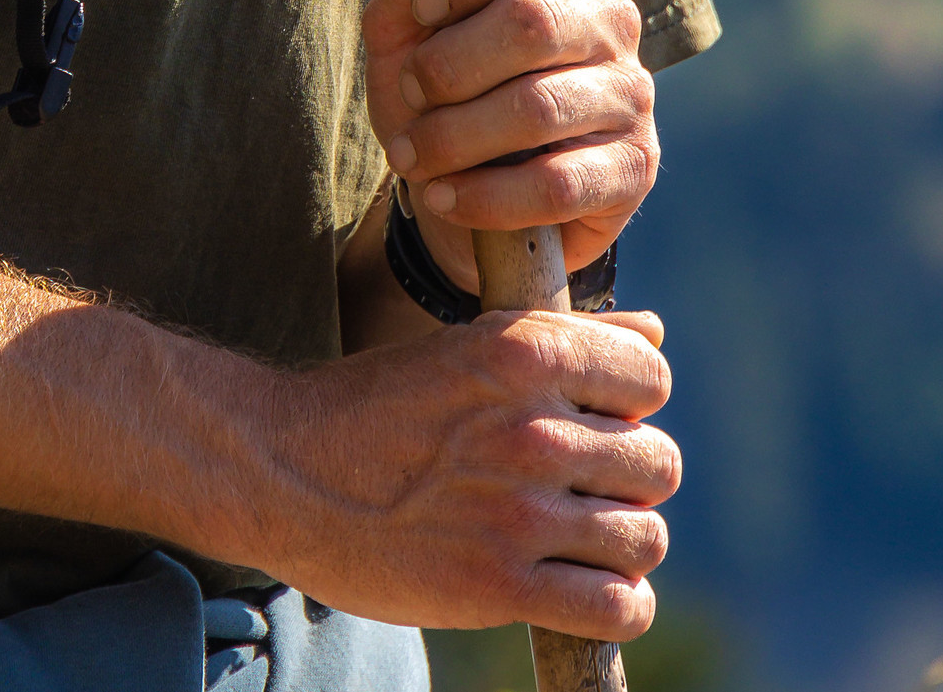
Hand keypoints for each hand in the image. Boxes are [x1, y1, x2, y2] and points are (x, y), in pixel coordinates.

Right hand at [266, 304, 677, 635]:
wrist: (284, 471)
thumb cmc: (379, 404)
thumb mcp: (468, 345)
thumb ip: (567, 338)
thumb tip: (657, 335)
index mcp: (524, 353)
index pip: (651, 381)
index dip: (630, 404)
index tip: (596, 422)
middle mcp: (532, 428)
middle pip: (659, 464)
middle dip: (630, 479)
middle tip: (585, 489)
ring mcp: (518, 512)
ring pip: (645, 538)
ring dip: (623, 545)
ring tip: (581, 541)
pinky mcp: (499, 587)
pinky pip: (617, 608)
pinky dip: (615, 606)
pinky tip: (582, 590)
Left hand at [362, 0, 657, 288]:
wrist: (456, 192)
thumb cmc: (435, 88)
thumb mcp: (406, 20)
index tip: (421, 8)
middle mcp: (610, 20)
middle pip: (531, 21)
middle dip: (448, 65)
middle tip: (412, 93)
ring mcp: (631, 95)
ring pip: (538, 108)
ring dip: (454, 138)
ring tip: (414, 156)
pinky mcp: (634, 169)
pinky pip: (557, 184)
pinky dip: (485, 196)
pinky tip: (446, 196)